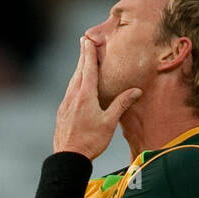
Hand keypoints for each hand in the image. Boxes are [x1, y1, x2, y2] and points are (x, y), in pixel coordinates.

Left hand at [54, 36, 141, 160]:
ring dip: (78, 69)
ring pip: (72, 81)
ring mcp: (65, 104)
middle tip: (83, 41)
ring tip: (82, 61)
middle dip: (82, 55)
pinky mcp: (62, 112)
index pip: (88, 67)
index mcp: (85, 95)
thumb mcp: (109, 122)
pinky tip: (76, 86)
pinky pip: (69, 92)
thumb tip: (136, 91)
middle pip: (78, 70)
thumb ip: (121, 104)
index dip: (89, 52)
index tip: (88, 39)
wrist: (69, 158)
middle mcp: (73, 95)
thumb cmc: (90, 141)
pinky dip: (74, 83)